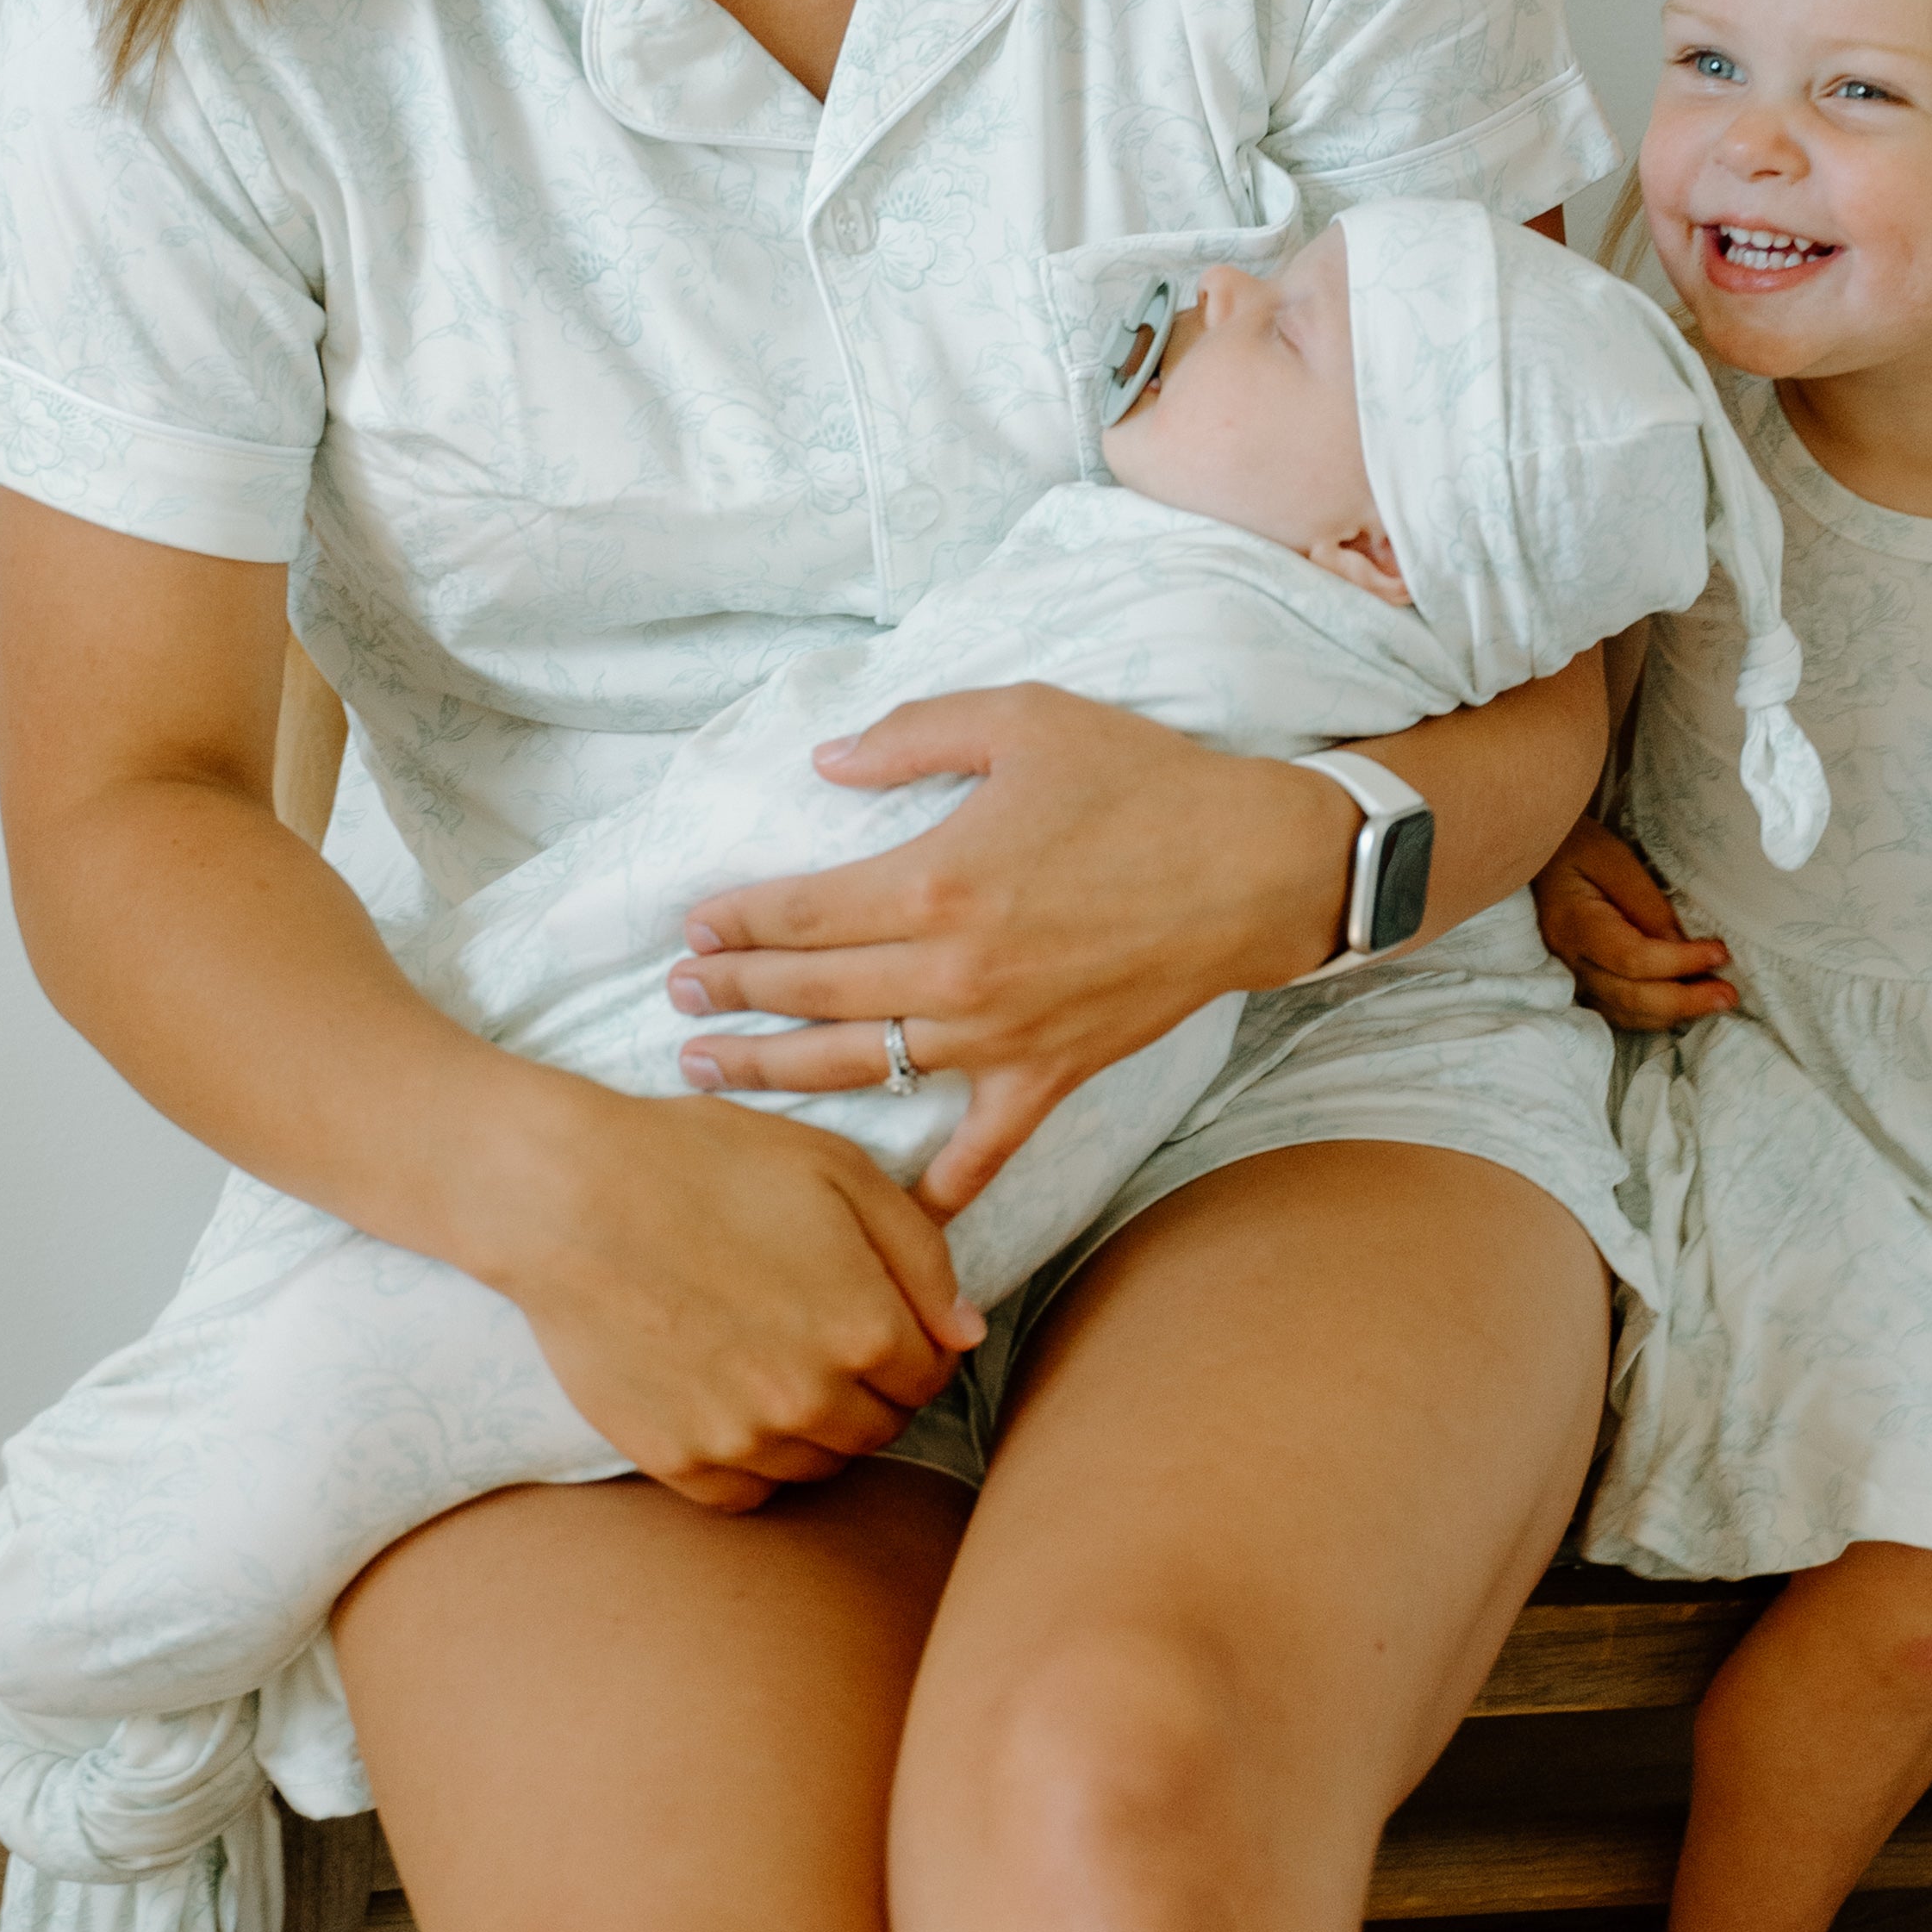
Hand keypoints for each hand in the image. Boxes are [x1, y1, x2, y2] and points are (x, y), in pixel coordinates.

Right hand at [487, 1078, 983, 1512]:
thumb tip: (966, 1333)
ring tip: (773, 1360)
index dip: (914, 1342)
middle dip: (870, 1386)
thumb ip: (921, 1256)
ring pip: (818, 1465)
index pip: (931, 1374)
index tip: (881, 1316)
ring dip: (815, 1427)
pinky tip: (730, 1401)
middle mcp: (812, 1399)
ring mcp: (741, 1438)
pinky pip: (745, 1492)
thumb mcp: (837, 1171)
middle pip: (879, 1427)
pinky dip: (751, 1460)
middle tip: (824, 1332)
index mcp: (866, 1328)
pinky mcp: (676, 1460)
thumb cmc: (706, 1163)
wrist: (568, 1196)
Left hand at [664, 684, 1358, 1215]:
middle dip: (731, 998)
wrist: (1254, 866)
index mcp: (932, 881)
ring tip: (713, 1076)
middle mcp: (951, 971)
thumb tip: (826, 759)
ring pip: (861, 1070)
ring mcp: (998, 1035)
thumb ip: (911, 736)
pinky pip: (980, 1147)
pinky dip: (935, 1186)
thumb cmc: (1141, 781)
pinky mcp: (1049, 1074)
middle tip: (676, 999)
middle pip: (810, 997)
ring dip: (778, 1075)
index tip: (692, 929)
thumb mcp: (1021, 720)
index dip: (735, 924)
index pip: (799, 914)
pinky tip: (889, 1211)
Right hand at [1537, 815, 1736, 1030]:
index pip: (1632, 958)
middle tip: (1728, 994)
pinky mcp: (1580, 982)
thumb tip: (1683, 946)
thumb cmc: (1575, 847)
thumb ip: (1646, 903)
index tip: (1720, 952)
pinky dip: (1654, 1015)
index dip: (1680, 962)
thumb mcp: (1613, 859)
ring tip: (1715, 1001)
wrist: (1538, 857)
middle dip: (1685, 1000)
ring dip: (1674, 1013)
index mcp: (1574, 924)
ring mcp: (1572, 977)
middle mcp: (1570, 960)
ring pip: (1625, 1013)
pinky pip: (1618, 1012)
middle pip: (1630, 996)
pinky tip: (1684, 1005)